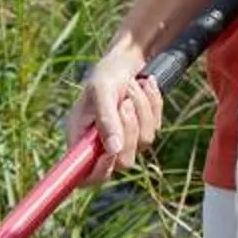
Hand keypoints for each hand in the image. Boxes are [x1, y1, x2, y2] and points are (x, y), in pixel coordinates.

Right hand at [64, 41, 164, 179]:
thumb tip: (113, 149)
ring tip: (132, 86)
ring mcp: (125, 140)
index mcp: (80, 140)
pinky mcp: (143, 131)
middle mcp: (101, 145)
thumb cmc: (106, 74)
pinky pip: (156, 126)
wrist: (126, 60)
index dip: (99, 171)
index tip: (110, 152)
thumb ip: (105, 119)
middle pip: (124, 162)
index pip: (85, 177)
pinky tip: (145, 86)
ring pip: (145, 141)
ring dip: (142, 109)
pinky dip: (152, 103)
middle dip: (129, 129)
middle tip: (125, 103)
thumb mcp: (102, 91)